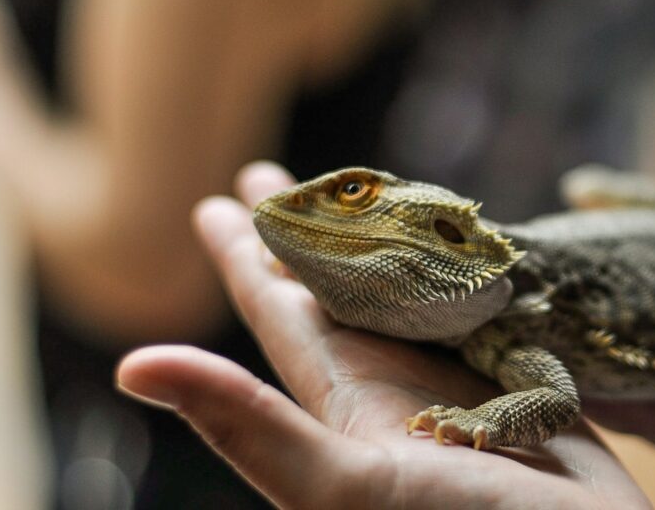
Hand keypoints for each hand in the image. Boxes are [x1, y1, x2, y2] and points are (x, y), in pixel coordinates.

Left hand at [116, 162, 648, 508]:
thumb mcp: (341, 486)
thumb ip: (248, 426)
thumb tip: (133, 367)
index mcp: (345, 398)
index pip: (278, 312)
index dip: (243, 258)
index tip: (215, 201)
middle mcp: (395, 379)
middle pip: (337, 288)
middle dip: (305, 235)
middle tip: (275, 175)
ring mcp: (459, 376)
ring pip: (409, 289)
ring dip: (385, 242)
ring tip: (365, 195)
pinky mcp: (521, 375)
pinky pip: (482, 305)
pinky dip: (466, 268)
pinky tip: (462, 242)